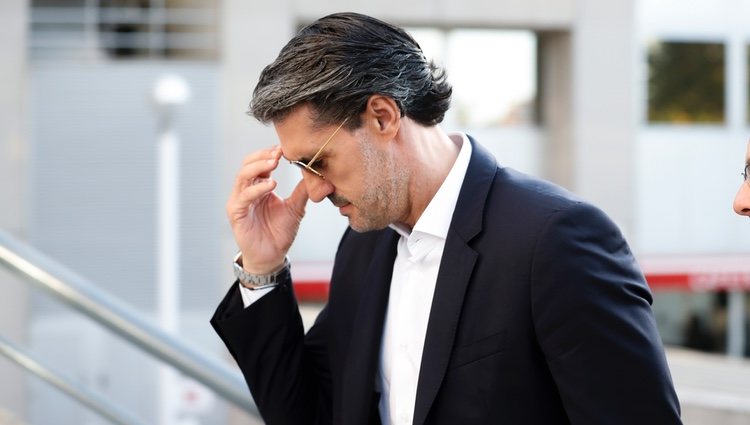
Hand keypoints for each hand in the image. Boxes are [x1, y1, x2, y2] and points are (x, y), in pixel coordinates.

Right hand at [226, 146, 307, 273]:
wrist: (272, 256)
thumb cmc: (280, 232)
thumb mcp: (295, 208)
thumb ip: (301, 191)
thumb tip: (314, 173)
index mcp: (259, 187)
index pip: (259, 163)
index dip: (270, 154)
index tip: (285, 148)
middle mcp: (246, 191)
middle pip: (248, 164)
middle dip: (263, 156)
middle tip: (279, 153)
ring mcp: (239, 201)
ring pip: (243, 176)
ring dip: (259, 167)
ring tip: (274, 163)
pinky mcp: (236, 214)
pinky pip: (243, 197)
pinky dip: (257, 188)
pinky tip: (271, 185)